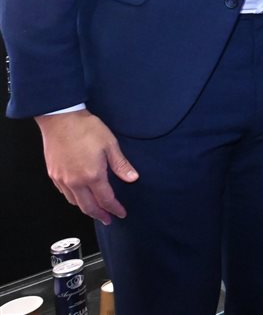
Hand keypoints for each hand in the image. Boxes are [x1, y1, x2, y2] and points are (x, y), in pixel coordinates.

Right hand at [35, 110, 138, 224]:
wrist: (61, 119)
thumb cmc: (86, 129)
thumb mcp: (110, 144)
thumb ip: (121, 164)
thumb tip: (132, 178)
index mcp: (92, 175)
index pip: (106, 199)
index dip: (115, 209)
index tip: (121, 214)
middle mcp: (75, 181)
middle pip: (88, 207)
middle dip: (100, 215)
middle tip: (108, 220)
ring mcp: (62, 179)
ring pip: (74, 202)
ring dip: (86, 209)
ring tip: (95, 210)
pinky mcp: (53, 174)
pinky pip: (64, 193)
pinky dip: (74, 199)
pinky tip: (79, 196)